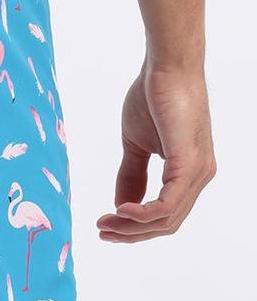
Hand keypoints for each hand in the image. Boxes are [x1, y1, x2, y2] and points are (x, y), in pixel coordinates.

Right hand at [97, 66, 215, 242]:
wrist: (165, 68)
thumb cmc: (152, 98)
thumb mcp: (135, 144)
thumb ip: (131, 175)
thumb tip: (120, 205)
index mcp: (189, 173)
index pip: (165, 214)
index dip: (134, 226)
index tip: (105, 224)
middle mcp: (200, 177)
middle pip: (167, 223)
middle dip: (131, 232)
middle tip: (101, 229)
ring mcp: (198, 172)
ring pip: (167, 218)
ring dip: (133, 226)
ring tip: (106, 222)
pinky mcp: (189, 163)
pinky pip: (168, 203)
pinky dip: (144, 213)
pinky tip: (122, 210)